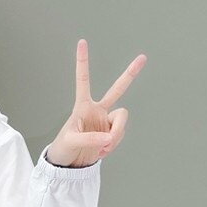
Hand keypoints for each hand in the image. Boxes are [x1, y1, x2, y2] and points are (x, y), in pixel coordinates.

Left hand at [46, 39, 145, 167]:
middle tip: (143, 57)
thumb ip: (91, 138)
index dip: (83, 62)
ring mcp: (106, 121)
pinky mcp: (112, 133)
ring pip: (122, 120)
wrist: (69, 164)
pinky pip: (120, 135)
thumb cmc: (63, 148)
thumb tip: (110, 137)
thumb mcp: (72, 142)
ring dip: (117, 134)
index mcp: (82, 106)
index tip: (82, 42)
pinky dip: (114, 144)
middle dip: (130, 74)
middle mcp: (97, 110)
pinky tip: (102, 150)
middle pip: (118, 89)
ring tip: (103, 147)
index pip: (83, 80)